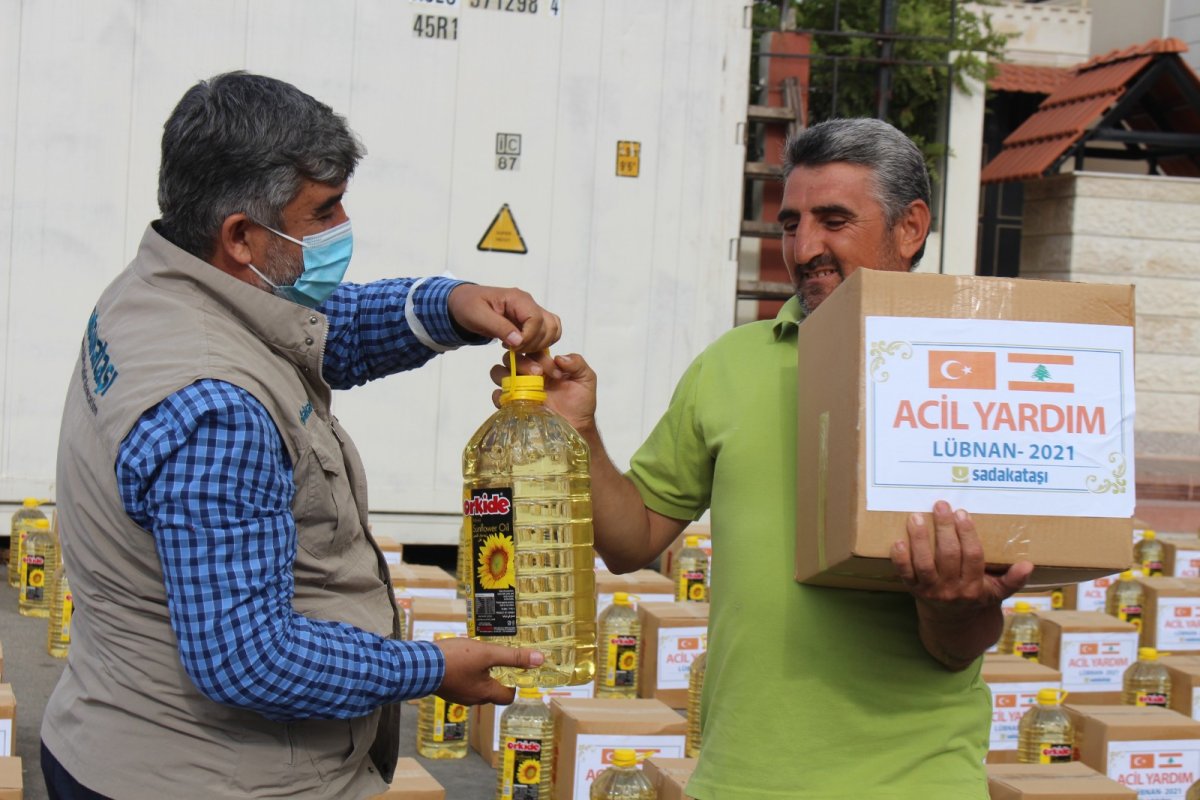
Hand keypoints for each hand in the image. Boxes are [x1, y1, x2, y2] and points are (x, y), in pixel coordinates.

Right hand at [433, 637, 544, 705]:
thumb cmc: (455, 660)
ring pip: (476, 687)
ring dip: (481, 674)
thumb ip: (513, 657)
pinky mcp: (446, 688)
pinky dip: (467, 673)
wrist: (419, 665)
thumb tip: (539, 660)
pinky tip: (461, 659)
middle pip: (492, 692)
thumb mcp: (487, 654)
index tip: (514, 668)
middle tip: (498, 658)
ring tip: (479, 656)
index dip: (515, 683)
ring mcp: (457, 695)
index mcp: (485, 693)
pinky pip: (463, 683)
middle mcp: (472, 699)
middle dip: (497, 676)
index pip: (508, 696)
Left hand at [447, 284, 561, 373]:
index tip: (512, 347)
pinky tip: (523, 348)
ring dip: (540, 345)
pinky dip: (542, 344)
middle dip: (534, 344)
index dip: (528, 338)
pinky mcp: (532, 322)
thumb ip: (498, 327)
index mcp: (517, 298)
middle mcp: (529, 303)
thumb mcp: (477, 316)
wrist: (465, 302)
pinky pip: (548, 332)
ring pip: (553, 329)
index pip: (536, 319)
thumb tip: (519, 340)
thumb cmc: (468, 306)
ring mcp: (532, 312)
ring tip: (519, 349)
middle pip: (549, 326)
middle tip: (514, 350)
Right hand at [488, 352, 597, 433]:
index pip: (531, 350)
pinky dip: (500, 395)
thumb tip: (560, 358)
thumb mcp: (586, 378)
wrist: (576, 426)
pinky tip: (516, 399)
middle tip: (538, 374)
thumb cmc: (580, 402)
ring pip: (499, 372)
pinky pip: (497, 396)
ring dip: (508, 375)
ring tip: (526, 387)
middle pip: (511, 357)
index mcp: (542, 364)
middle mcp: (527, 373)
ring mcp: (518, 388)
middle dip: (522, 363)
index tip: (555, 371)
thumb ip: (578, 363)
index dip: (540, 356)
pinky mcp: (512, 404)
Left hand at [892, 501, 1032, 609]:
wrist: (952, 624)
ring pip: (924, 563)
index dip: (967, 534)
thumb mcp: (997, 592)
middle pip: (948, 555)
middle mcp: (952, 589)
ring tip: (916, 516)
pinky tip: (897, 540)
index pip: (973, 556)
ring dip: (919, 539)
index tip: (962, 513)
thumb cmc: (976, 598)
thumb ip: (1013, 580)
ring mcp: (930, 590)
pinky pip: (904, 573)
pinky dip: (900, 558)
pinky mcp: (912, 589)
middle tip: (941, 505)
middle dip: (944, 529)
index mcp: (974, 587)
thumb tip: (1028, 565)